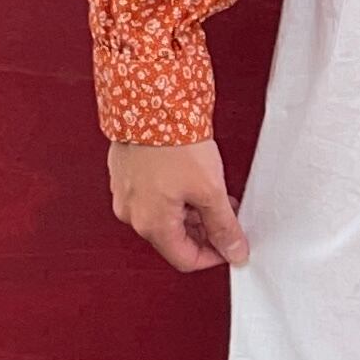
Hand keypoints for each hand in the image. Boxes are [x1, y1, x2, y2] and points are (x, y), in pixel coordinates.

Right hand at [107, 139, 250, 270]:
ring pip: (163, 217)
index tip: (230, 245)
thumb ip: (224, 227)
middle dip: (203, 232)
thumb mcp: (210, 190)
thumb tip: (234, 250)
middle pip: (173, 239)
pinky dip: (174, 195)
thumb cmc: (175, 141)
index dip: (213, 257)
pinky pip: (151, 195)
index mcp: (151, 224)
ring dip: (190, 212)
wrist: (151, 99)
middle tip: (226, 217)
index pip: (185, 260)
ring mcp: (124, 192)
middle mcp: (132, 213)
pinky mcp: (124, 172)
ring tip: (213, 195)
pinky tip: (192, 180)